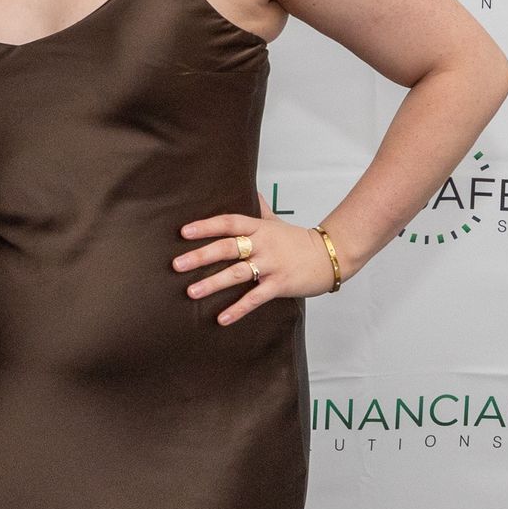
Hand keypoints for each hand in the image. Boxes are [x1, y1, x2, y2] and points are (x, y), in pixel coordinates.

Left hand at [172, 194, 340, 325]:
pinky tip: (222, 318)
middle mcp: (262, 245)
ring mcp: (271, 265)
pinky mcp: (279, 285)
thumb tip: (251, 189)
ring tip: (191, 292)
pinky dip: (238, 309)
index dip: (206, 226)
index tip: (184, 232)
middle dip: (200, 256)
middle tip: (177, 264)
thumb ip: (260, 208)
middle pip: (227, 248)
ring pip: (237, 273)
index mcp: (259, 228)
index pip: (228, 222)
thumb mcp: (276, 221)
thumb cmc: (298, 240)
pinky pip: (255, 298)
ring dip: (212, 284)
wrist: (330, 255)